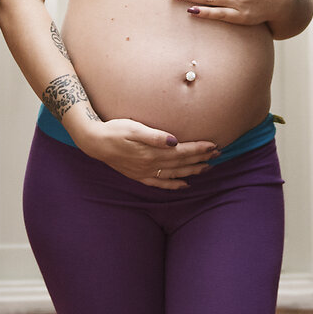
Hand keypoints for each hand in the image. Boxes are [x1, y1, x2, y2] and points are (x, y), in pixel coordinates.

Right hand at [74, 117, 217, 189]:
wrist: (94, 142)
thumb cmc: (114, 130)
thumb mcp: (133, 128)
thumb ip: (154, 136)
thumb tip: (175, 141)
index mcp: (152, 152)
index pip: (182, 151)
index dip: (199, 148)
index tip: (214, 145)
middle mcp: (151, 165)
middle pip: (182, 163)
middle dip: (201, 159)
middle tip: (218, 154)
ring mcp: (145, 173)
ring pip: (174, 174)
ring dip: (192, 171)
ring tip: (207, 168)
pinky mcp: (139, 176)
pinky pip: (160, 184)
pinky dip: (174, 186)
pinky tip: (184, 185)